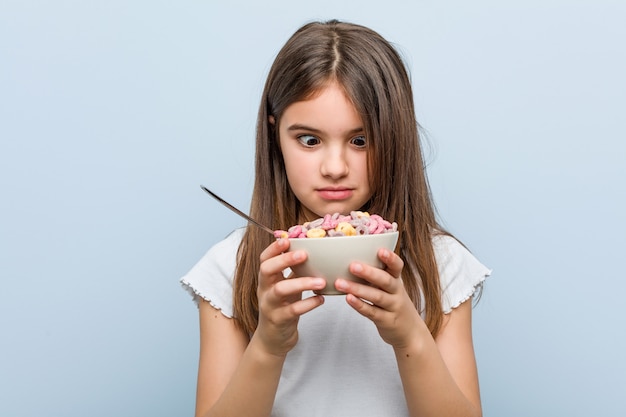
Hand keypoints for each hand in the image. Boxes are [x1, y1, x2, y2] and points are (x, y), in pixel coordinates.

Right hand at [255, 238, 325, 356]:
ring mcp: (269, 306)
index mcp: (266, 280)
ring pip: (280, 290)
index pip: (264, 259)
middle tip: (304, 254)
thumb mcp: (285, 287)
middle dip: (284, 260)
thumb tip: (313, 251)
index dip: (273, 248)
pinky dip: (308, 304)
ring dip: (302, 283)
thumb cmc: (282, 308)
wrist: (273, 340)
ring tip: (321, 281)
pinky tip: (321, 299)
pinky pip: (292, 310)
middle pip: (267, 270)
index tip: (287, 239)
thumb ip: (293, 272)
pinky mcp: (278, 320)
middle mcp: (264, 290)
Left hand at [335, 249, 424, 348]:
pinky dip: (360, 305)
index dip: (390, 258)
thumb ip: (378, 274)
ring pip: (376, 296)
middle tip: (352, 265)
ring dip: (358, 289)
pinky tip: (348, 299)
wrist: (410, 332)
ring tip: (340, 283)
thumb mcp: (391, 288)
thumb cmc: (394, 304)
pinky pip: (372, 312)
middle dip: (369, 272)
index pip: (397, 266)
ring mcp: (393, 307)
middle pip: (385, 280)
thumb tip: (353, 257)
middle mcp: (397, 292)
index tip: (380, 250)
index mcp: (397, 280)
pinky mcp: (386, 321)